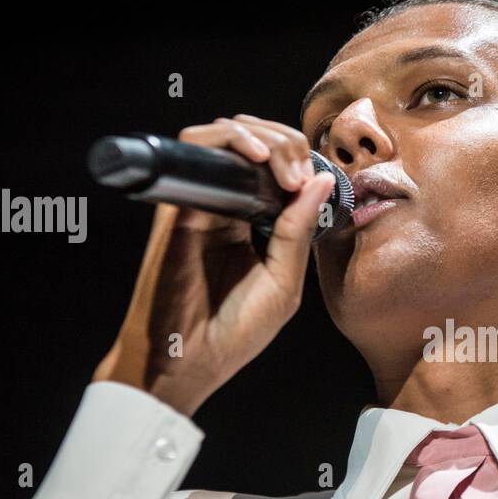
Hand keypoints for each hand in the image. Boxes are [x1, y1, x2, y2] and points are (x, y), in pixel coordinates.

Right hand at [93, 116, 335, 416]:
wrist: (188, 362)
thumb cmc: (234, 333)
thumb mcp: (283, 283)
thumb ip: (300, 231)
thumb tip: (319, 180)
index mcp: (251, 226)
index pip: (275, 169)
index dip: (298, 160)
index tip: (316, 181)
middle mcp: (224, 208)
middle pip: (253, 144)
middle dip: (285, 142)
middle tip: (299, 172)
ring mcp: (200, 203)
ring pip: (226, 137)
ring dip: (262, 137)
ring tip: (282, 168)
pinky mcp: (178, 204)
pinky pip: (195, 151)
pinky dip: (228, 140)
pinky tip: (257, 158)